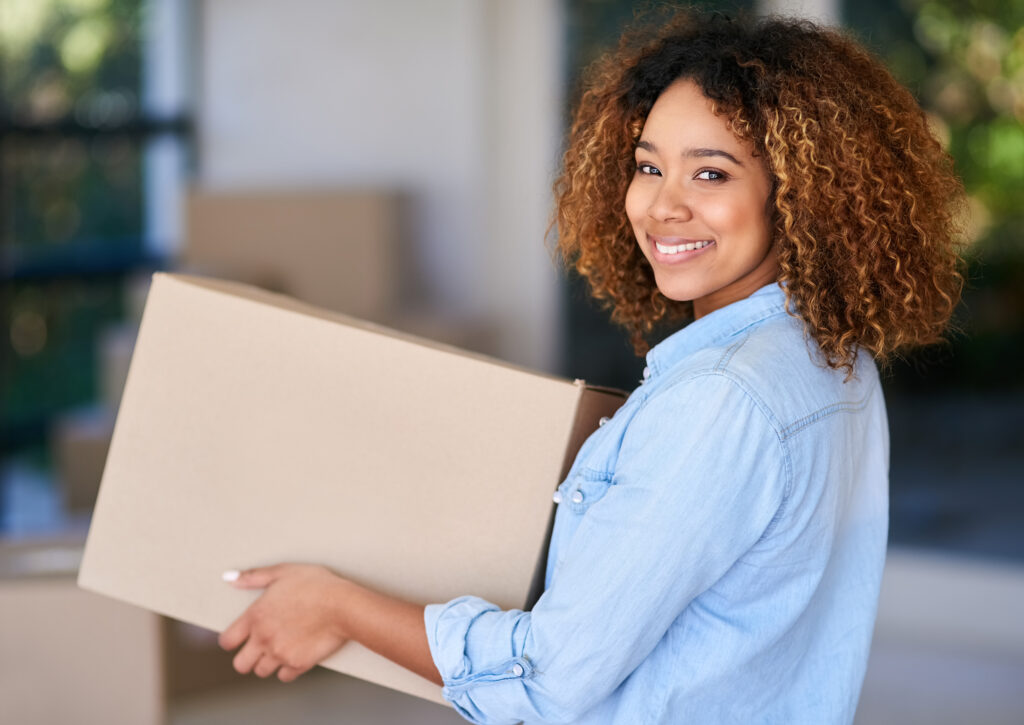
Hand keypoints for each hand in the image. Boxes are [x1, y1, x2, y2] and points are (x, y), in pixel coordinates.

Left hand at [218, 563, 350, 682]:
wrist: (344, 605)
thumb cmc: (316, 585)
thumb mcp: (284, 572)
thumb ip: (254, 577)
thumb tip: (230, 578)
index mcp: (255, 616)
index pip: (227, 641)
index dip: (232, 640)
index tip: (240, 638)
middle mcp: (263, 639)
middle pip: (240, 665)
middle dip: (247, 658)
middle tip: (260, 647)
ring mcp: (280, 654)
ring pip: (261, 672)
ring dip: (268, 663)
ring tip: (282, 648)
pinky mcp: (298, 665)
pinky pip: (284, 676)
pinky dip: (288, 669)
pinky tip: (296, 654)